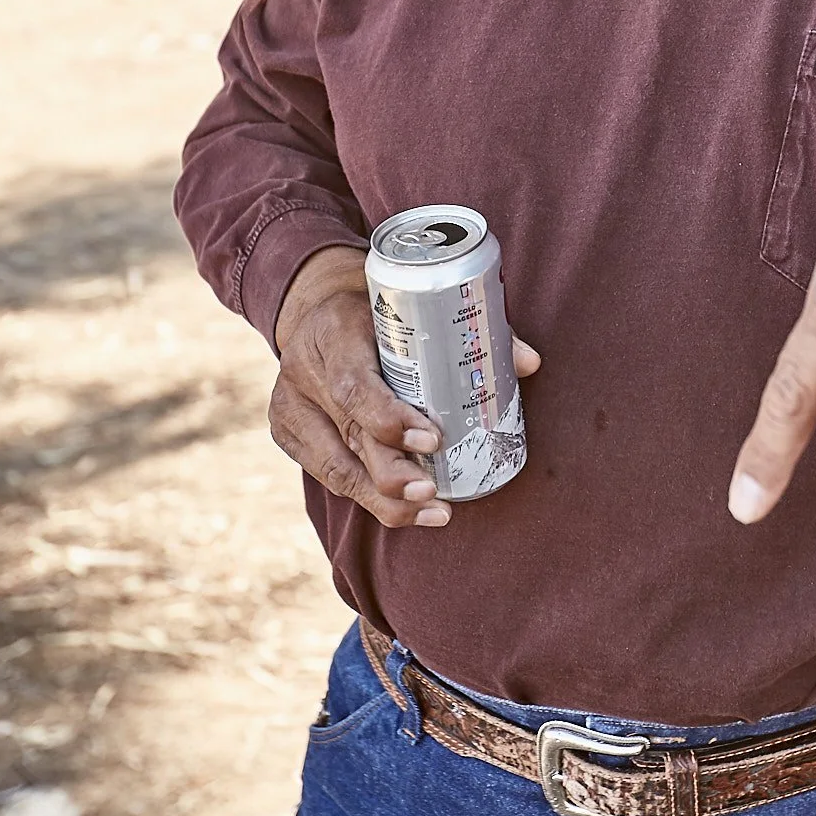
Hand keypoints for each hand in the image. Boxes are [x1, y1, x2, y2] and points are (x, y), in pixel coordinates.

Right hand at [268, 245, 540, 527]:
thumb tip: (527, 362)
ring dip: (385, 499)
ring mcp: (290, 409)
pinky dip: (369, 497)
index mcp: (333, 333)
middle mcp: (304, 374)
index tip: (433, 439)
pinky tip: (406, 510)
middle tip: (435, 492)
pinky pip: (328, 476)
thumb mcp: (409, 302)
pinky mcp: (288, 435)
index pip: (354, 386)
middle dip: (393, 473)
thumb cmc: (376, 306)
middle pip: (348, 436)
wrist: (314, 306)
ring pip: (335, 468)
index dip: (389, 419)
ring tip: (431, 512)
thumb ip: (465, 329)